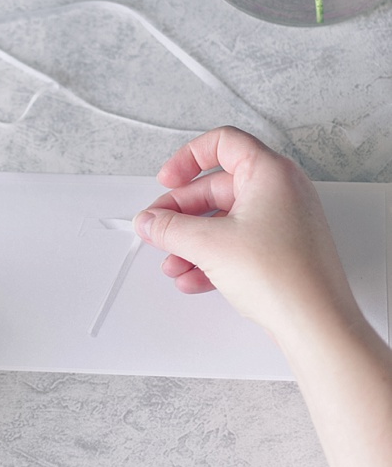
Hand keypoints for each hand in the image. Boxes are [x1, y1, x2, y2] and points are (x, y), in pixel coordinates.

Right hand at [133, 126, 360, 341]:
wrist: (316, 324)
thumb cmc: (284, 276)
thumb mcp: (209, 245)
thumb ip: (170, 228)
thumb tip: (150, 221)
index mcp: (270, 172)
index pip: (223, 143)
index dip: (188, 158)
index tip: (168, 180)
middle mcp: (281, 191)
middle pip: (217, 187)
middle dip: (182, 212)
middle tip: (158, 229)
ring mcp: (284, 220)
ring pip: (226, 220)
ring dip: (193, 241)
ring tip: (173, 264)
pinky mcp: (283, 249)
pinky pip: (239, 242)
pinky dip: (213, 256)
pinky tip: (193, 278)